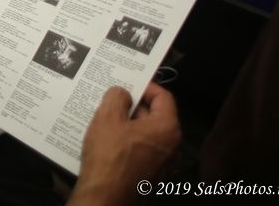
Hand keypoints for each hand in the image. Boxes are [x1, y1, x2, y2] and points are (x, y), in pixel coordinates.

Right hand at [70, 84, 181, 204]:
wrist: (106, 196)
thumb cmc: (109, 156)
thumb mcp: (108, 117)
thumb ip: (117, 97)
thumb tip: (122, 93)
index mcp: (168, 129)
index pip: (164, 97)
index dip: (145, 86)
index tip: (128, 83)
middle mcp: (172, 146)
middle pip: (156, 115)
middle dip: (134, 106)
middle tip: (112, 101)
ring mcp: (164, 164)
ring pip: (148, 134)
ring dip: (129, 125)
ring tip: (106, 120)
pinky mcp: (152, 176)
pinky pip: (143, 150)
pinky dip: (130, 142)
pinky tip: (109, 141)